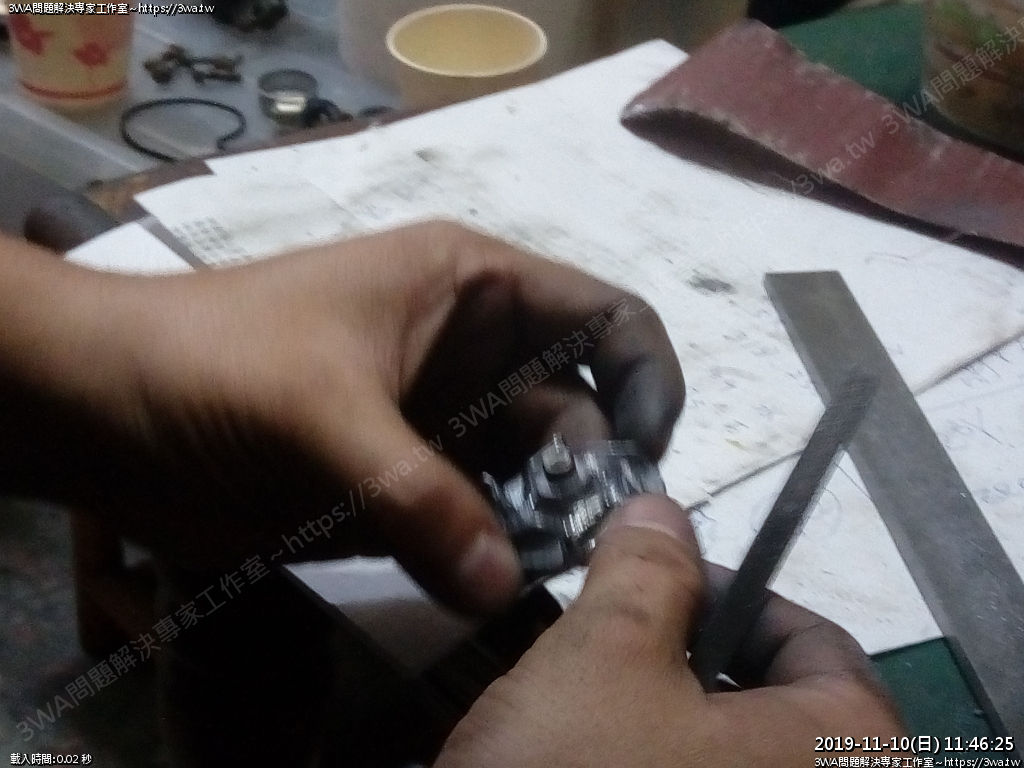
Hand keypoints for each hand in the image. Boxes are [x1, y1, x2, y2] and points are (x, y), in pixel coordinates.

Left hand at [0, 222, 682, 611]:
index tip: (642, 457)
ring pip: (534, 471)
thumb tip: (500, 585)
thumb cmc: (215, 364)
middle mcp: (474, 351)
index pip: (602, 317)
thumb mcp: (320, 411)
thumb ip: (416, 496)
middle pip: (580, 407)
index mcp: (472, 287)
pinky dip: (497, 550)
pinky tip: (494, 584)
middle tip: (588, 545)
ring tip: (545, 572)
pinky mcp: (408, 482)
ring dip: (549, 520)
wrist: (105, 406)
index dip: (645, 376)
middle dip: (593, 471)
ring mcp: (442, 421)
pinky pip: (480, 517)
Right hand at [436, 495, 905, 765]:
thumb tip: (660, 513)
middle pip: (768, 701)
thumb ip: (646, 568)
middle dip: (680, 660)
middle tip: (605, 649)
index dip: (728, 591)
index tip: (654, 583)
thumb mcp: (604, 654)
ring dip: (656, 721)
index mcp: (848, 753)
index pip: (815, 640)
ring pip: (723, 757)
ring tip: (582, 718)